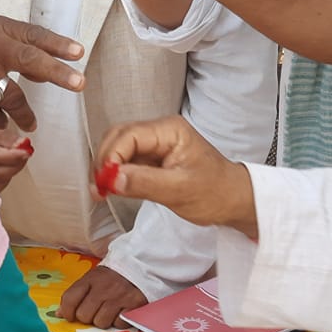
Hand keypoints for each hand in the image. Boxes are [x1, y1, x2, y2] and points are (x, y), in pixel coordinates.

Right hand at [0, 15, 84, 128]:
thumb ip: (10, 47)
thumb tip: (46, 69)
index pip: (32, 34)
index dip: (57, 44)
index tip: (79, 53)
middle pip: (28, 58)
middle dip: (57, 72)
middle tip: (78, 83)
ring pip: (12, 95)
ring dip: (24, 113)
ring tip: (30, 124)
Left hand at [57, 264, 148, 328]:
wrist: (140, 266)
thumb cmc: (111, 276)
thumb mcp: (91, 279)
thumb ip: (75, 294)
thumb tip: (59, 314)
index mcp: (90, 279)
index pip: (70, 299)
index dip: (67, 311)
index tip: (70, 315)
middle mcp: (103, 288)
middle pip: (84, 315)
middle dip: (87, 317)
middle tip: (95, 310)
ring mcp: (118, 297)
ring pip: (100, 322)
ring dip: (103, 320)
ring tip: (109, 310)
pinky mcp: (133, 305)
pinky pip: (118, 324)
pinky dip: (119, 321)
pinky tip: (121, 311)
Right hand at [93, 115, 257, 235]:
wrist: (232, 201)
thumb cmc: (217, 191)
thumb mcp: (180, 190)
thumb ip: (145, 183)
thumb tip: (112, 179)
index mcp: (170, 130)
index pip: (129, 135)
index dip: (111, 157)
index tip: (104, 181)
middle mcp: (159, 133)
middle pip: (118, 137)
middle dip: (105, 161)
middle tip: (98, 188)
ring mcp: (154, 145)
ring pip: (118, 149)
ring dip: (107, 168)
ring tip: (103, 191)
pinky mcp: (151, 160)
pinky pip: (126, 162)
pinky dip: (115, 175)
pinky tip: (113, 189)